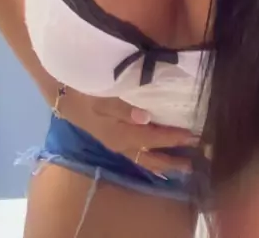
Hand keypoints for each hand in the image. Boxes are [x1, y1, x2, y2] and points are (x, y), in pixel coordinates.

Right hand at [56, 88, 199, 174]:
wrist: (64, 96)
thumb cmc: (85, 92)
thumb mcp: (102, 96)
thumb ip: (123, 108)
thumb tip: (146, 117)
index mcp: (120, 133)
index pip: (152, 138)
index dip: (173, 138)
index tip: (193, 136)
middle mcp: (121, 144)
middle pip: (151, 157)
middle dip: (173, 160)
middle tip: (195, 162)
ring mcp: (117, 145)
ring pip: (145, 160)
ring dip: (164, 163)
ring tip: (183, 166)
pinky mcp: (115, 141)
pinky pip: (138, 157)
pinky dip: (152, 161)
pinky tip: (159, 162)